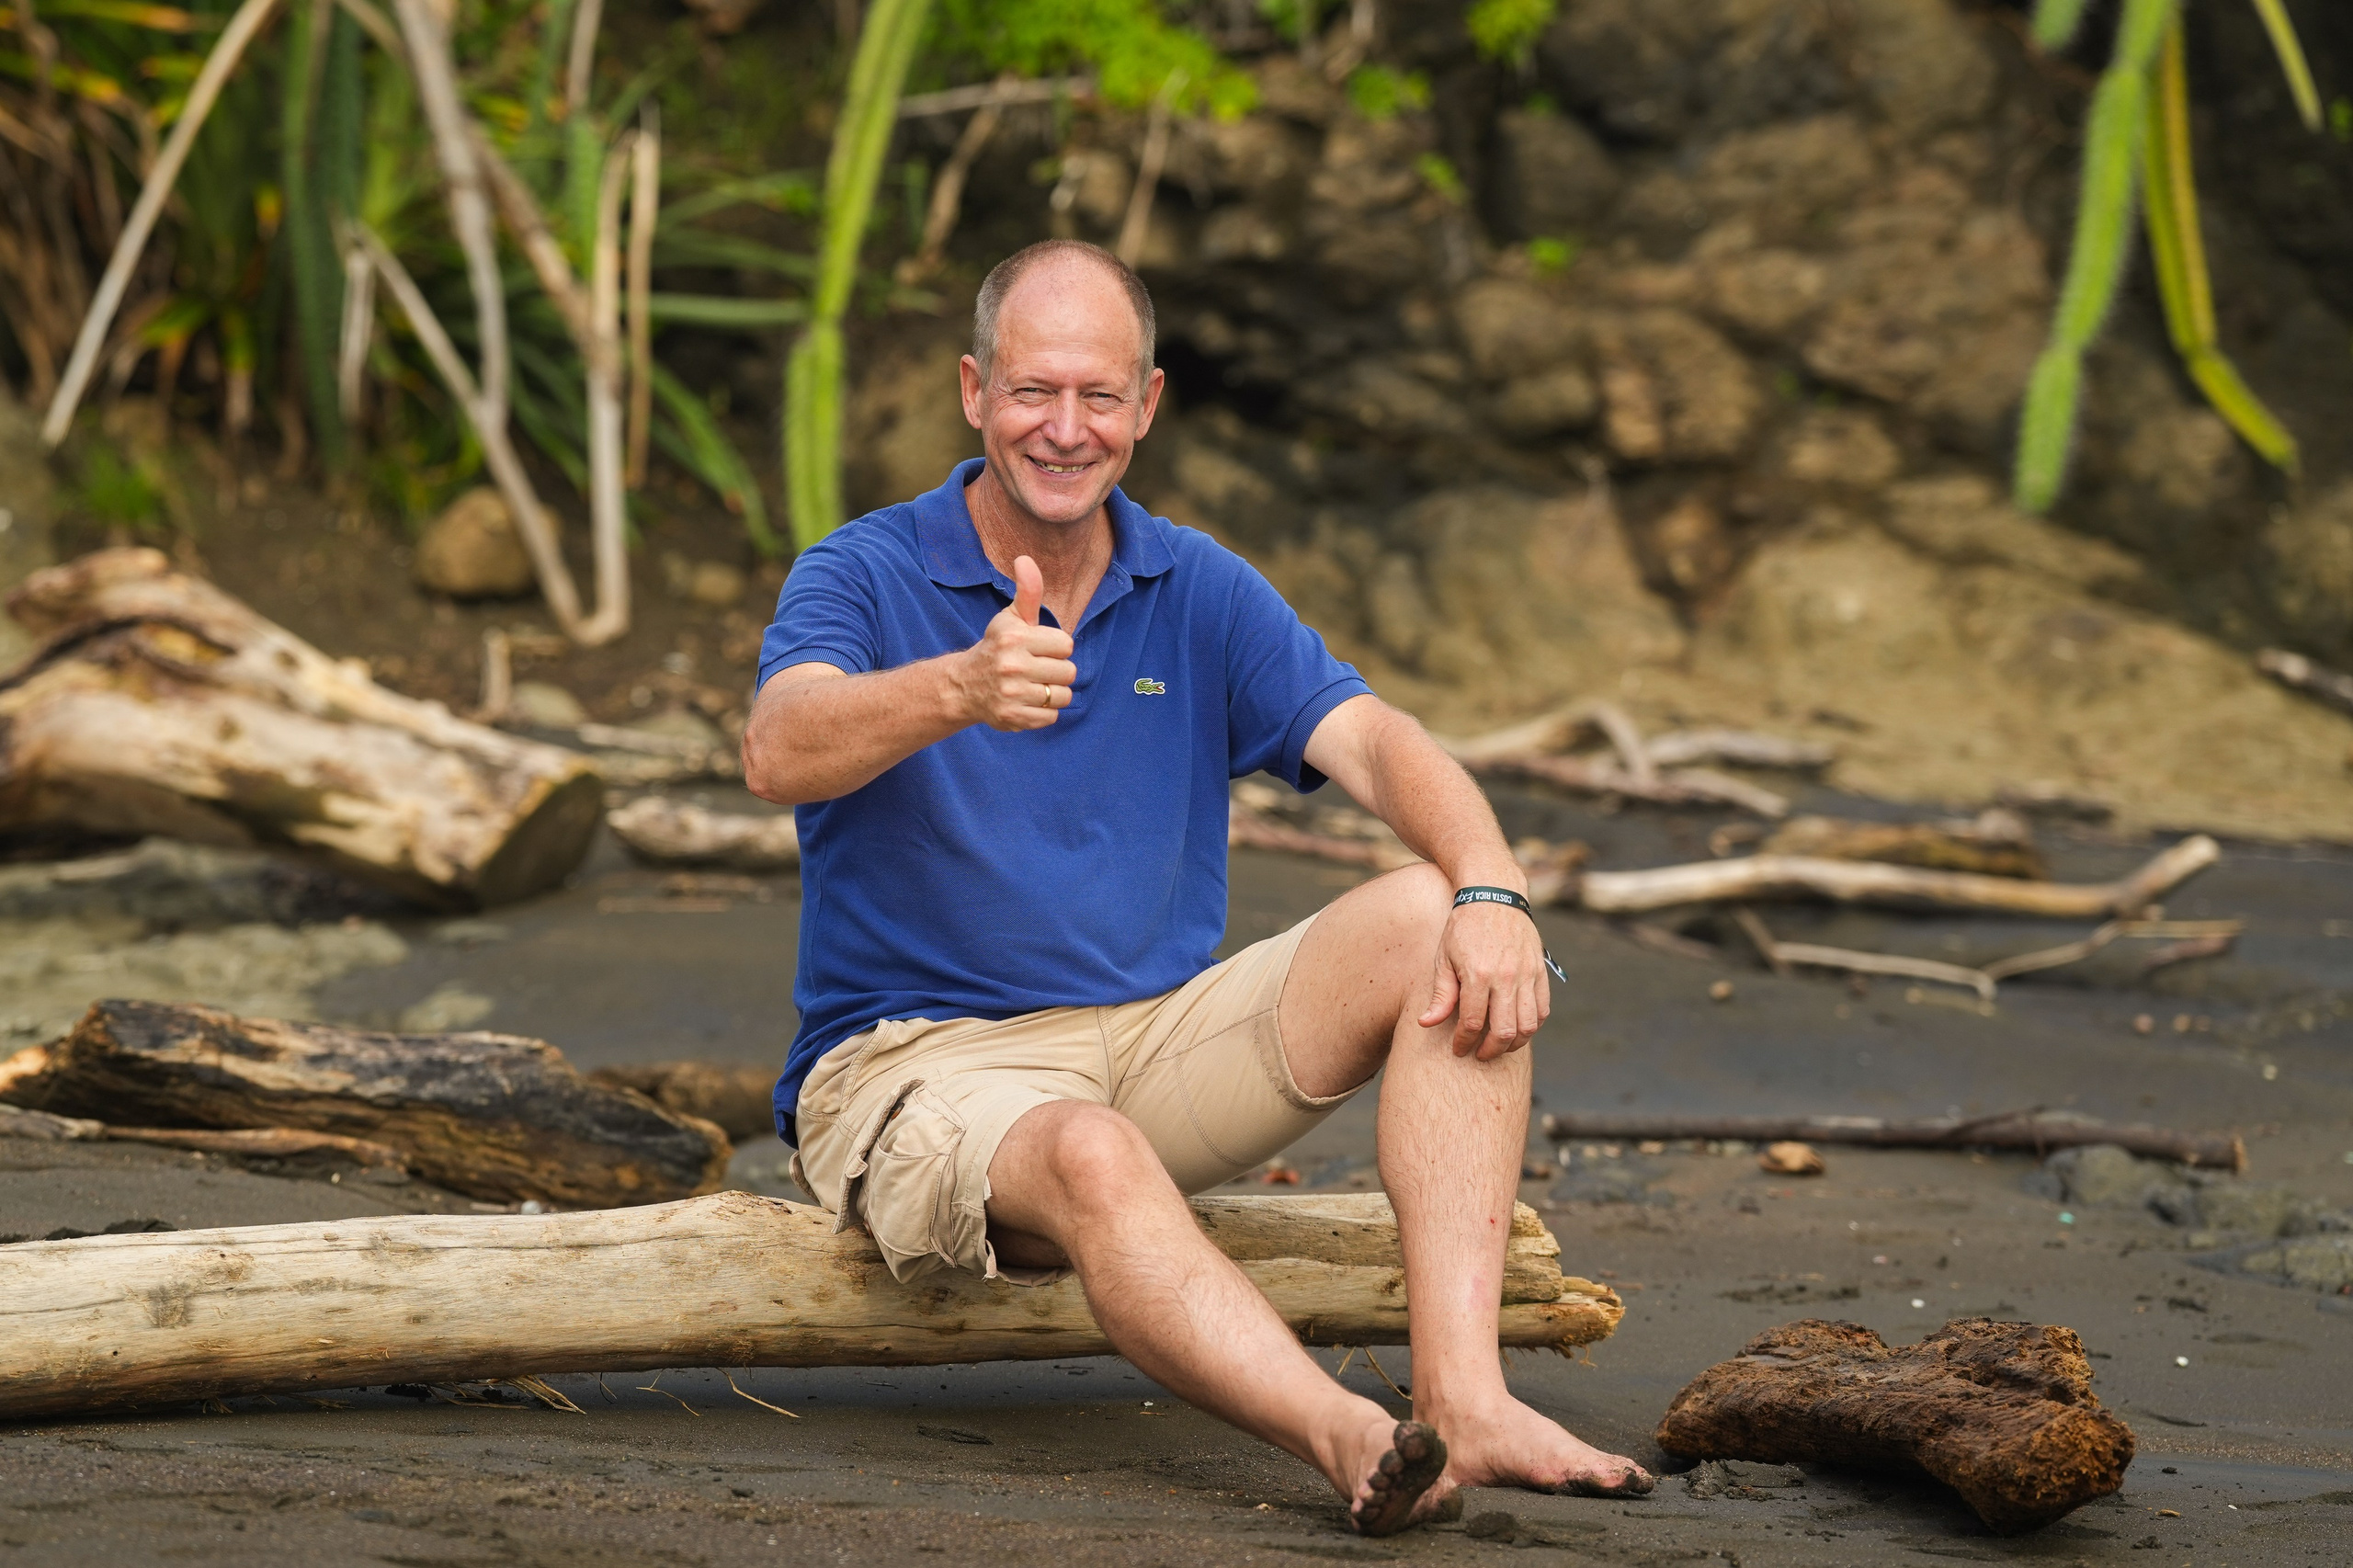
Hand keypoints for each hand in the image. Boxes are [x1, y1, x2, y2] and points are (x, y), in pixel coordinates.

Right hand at [957, 555, 1077, 731]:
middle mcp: (1011, 666)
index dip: (1056, 648)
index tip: (1039, 649)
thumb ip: (1027, 591)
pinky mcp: (1012, 717)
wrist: (965, 685)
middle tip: (1036, 669)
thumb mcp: (1011, 618)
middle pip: (1068, 672)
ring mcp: (1011, 694)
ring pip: (1062, 696)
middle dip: (1056, 671)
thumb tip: (1025, 559)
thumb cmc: (997, 647)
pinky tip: (1027, 702)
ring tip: (1033, 686)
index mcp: (1015, 638)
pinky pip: (1050, 717)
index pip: (1066, 645)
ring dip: (1051, 693)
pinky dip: (1043, 712)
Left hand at [1417, 898, 1551, 1059]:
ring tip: (1499, 1046)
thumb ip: (1440, 994)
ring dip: (1514, 1044)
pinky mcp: (1540, 971)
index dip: (1464, 1043)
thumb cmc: (1463, 927)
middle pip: (1504, 1032)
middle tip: (1479, 1055)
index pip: (1473, 1024)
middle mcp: (1506, 976)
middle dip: (1490, 1051)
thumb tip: (1426, 1024)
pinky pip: (1542, 1010)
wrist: (1494, 895)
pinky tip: (1518, 1029)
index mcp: (1478, 974)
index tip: (1458, 1050)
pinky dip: (1532, 1026)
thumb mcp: (1444, 958)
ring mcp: (1527, 974)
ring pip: (1528, 1026)